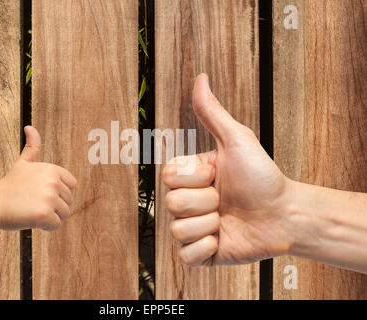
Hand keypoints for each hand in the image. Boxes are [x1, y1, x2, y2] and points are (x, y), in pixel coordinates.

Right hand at [0, 126, 76, 230]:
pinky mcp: (45, 214)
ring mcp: (49, 198)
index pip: (72, 186)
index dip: (59, 192)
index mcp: (53, 169)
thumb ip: (32, 147)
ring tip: (33, 210)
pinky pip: (56, 225)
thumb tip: (30, 127)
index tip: (41, 193)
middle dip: (54, 206)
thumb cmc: (9, 186)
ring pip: (65, 214)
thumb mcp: (23, 163)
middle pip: (69, 201)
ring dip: (51, 217)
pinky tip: (32, 219)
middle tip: (34, 203)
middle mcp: (53, 182)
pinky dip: (46, 227)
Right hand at [162, 74, 295, 265]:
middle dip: (207, 201)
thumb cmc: (262, 176)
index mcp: (189, 177)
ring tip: (227, 220)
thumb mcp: (236, 140)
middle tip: (226, 200)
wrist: (285, 214)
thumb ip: (212, 112)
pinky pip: (185, 255)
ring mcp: (192, 229)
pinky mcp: (200, 254)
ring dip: (210, 224)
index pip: (167, 177)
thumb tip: (201, 78)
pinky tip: (223, 238)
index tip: (217, 175)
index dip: (195, 177)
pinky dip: (206, 248)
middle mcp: (187, 202)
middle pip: (173, 204)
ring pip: (179, 230)